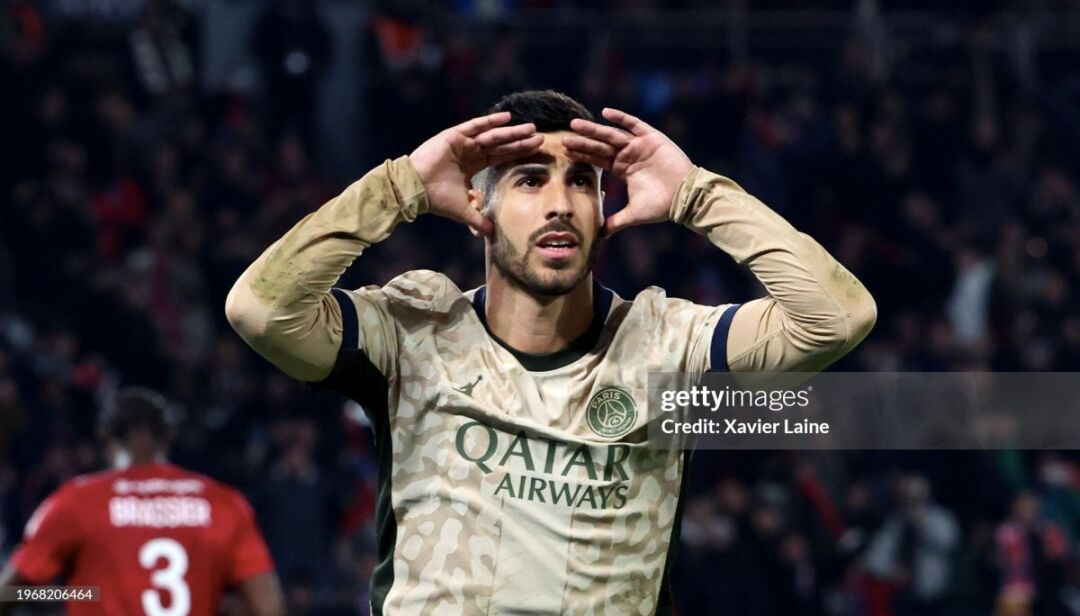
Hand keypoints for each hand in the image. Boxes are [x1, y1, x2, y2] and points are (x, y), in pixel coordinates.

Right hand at [410, 112, 542, 235]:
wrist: (415, 190)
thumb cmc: (436, 199)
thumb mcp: (463, 211)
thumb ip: (479, 220)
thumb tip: (492, 235)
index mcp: (472, 165)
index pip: (501, 157)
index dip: (518, 154)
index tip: (536, 152)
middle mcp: (469, 151)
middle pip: (501, 145)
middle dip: (520, 142)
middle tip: (541, 139)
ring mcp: (462, 142)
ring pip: (492, 135)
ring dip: (512, 132)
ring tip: (531, 128)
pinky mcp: (453, 136)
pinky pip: (475, 126)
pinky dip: (490, 121)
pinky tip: (507, 117)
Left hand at [563, 108, 692, 235]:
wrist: (685, 199)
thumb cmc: (661, 206)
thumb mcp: (633, 215)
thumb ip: (616, 222)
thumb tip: (600, 236)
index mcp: (623, 169)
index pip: (598, 159)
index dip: (582, 154)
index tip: (565, 151)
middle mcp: (629, 155)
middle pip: (600, 145)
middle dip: (582, 141)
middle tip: (564, 137)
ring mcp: (640, 145)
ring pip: (612, 135)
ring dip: (594, 129)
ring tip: (575, 124)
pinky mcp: (652, 138)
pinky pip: (634, 125)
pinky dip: (621, 118)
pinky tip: (605, 112)